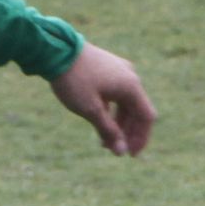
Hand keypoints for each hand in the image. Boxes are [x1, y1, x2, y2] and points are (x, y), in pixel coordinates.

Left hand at [49, 42, 156, 156]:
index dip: (141, 137)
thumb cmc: (74, 81)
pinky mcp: (108, 69)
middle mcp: (130, 77)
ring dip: (119, 123)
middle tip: (115, 150)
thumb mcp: (91, 110)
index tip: (131, 154)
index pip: (146, 117)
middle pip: (137, 111)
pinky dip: (112, 110)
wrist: (57, 51)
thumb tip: (121, 151)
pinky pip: (116, 94)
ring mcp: (119, 71)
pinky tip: (100, 122)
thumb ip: (108, 131)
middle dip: (128, 133)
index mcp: (131, 86)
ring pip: (126, 103)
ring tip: (104, 141)